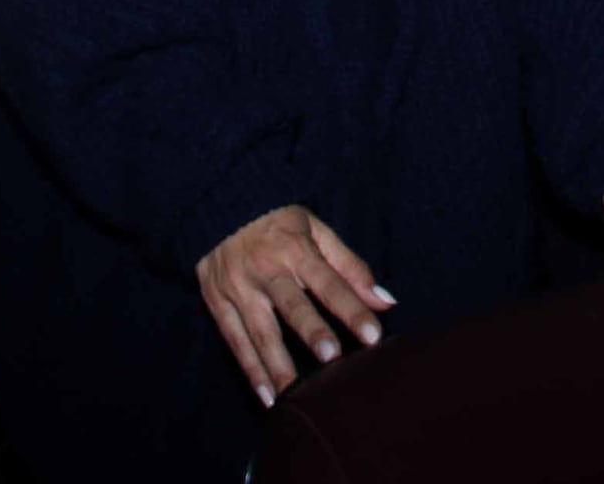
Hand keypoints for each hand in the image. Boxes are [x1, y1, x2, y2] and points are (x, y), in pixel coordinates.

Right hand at [196, 205, 394, 408]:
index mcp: (295, 248)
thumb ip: (350, 267)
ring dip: (279, 365)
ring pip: (261, 331)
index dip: (351, 308)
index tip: (374, 335)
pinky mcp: (217, 302)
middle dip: (312, 331)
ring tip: (296, 396)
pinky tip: (267, 396)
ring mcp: (239, 287)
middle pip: (292, 305)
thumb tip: (385, 300)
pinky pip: (235, 341)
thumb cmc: (280, 224)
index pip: (329, 282)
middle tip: (332, 358)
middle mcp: (266, 269)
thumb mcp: (316, 231)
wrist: (220, 208)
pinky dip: (250, 370)